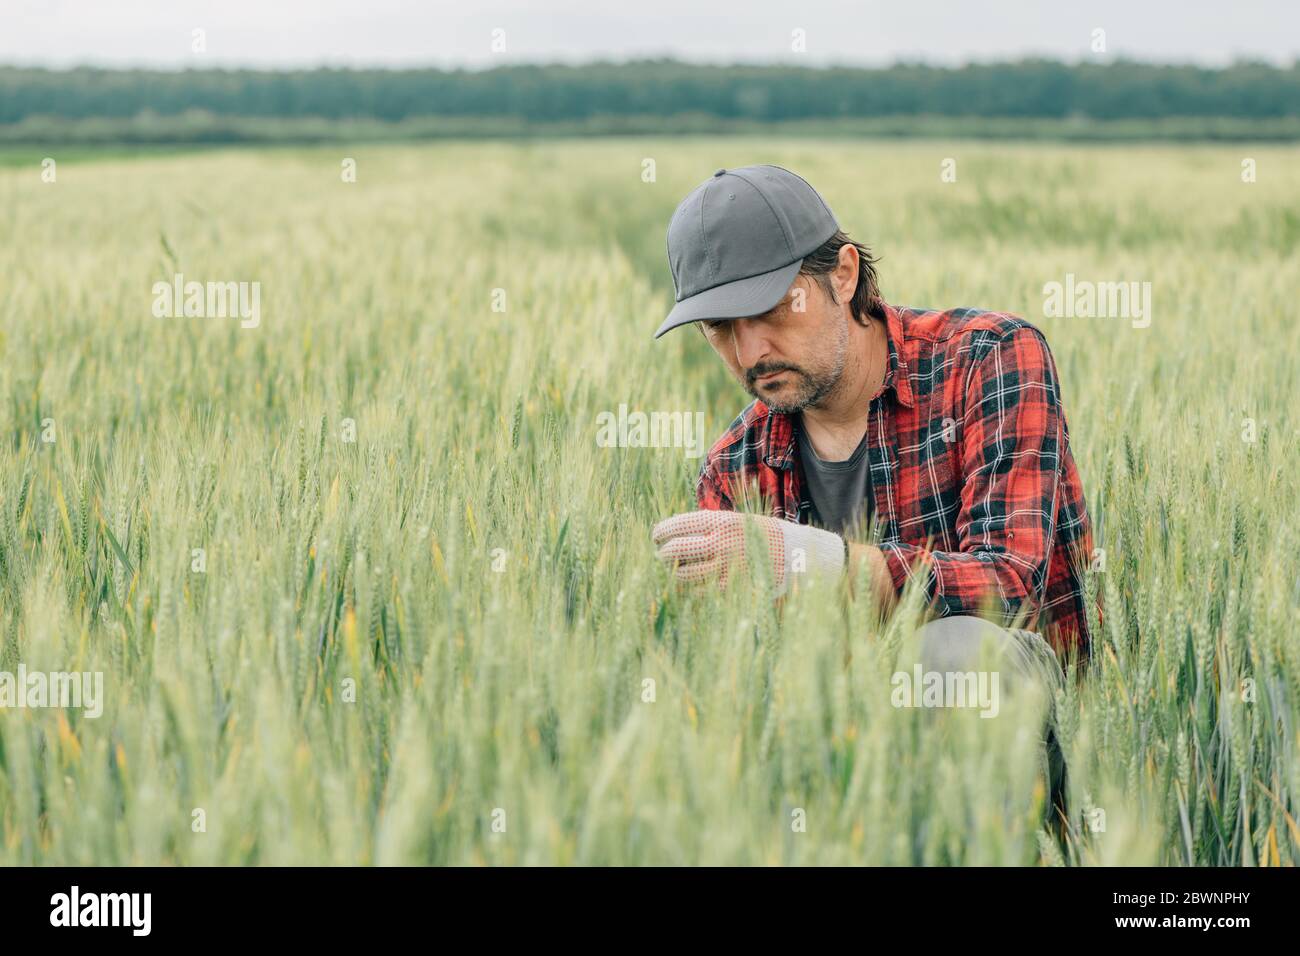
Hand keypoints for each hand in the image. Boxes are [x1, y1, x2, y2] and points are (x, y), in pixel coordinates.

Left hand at [651, 510, 845, 594]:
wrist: (800, 556)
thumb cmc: (765, 536)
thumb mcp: (741, 520)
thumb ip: (711, 526)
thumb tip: (678, 533)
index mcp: (722, 522)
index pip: (678, 526)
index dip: (660, 532)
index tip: (655, 536)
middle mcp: (721, 544)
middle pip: (676, 551)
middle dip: (661, 554)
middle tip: (659, 555)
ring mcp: (726, 568)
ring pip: (683, 574)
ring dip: (672, 573)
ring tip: (672, 570)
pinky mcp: (732, 589)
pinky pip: (700, 591)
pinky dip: (689, 589)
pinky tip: (689, 585)